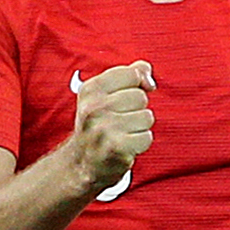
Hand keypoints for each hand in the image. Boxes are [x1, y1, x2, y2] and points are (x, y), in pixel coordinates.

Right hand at [64, 61, 153, 195]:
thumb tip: (146, 67)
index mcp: (91, 89)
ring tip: (122, 133)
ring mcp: (104, 127)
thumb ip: (128, 76)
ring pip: (147, 117)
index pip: (131, 73)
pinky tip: (125, 145)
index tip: (129, 93)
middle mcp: (94, 107)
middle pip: (141, 97)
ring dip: (140, 127)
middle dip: (137, 109)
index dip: (138, 83)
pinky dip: (140, 143)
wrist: (82, 161)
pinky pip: (147, 137)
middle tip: (119, 121)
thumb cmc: (99, 125)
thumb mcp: (105, 95)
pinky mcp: (116, 147)